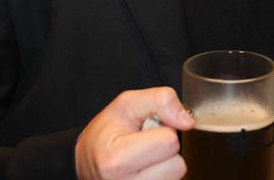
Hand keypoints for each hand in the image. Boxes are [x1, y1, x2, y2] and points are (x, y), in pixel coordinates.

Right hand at [75, 87, 193, 179]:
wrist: (87, 160)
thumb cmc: (105, 133)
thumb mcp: (126, 104)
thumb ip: (159, 101)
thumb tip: (186, 120)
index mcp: (116, 160)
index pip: (169, 142)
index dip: (163, 130)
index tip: (146, 130)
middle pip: (178, 165)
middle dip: (166, 150)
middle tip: (145, 145)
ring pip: (177, 177)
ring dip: (166, 164)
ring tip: (145, 157)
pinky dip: (163, 174)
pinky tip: (147, 169)